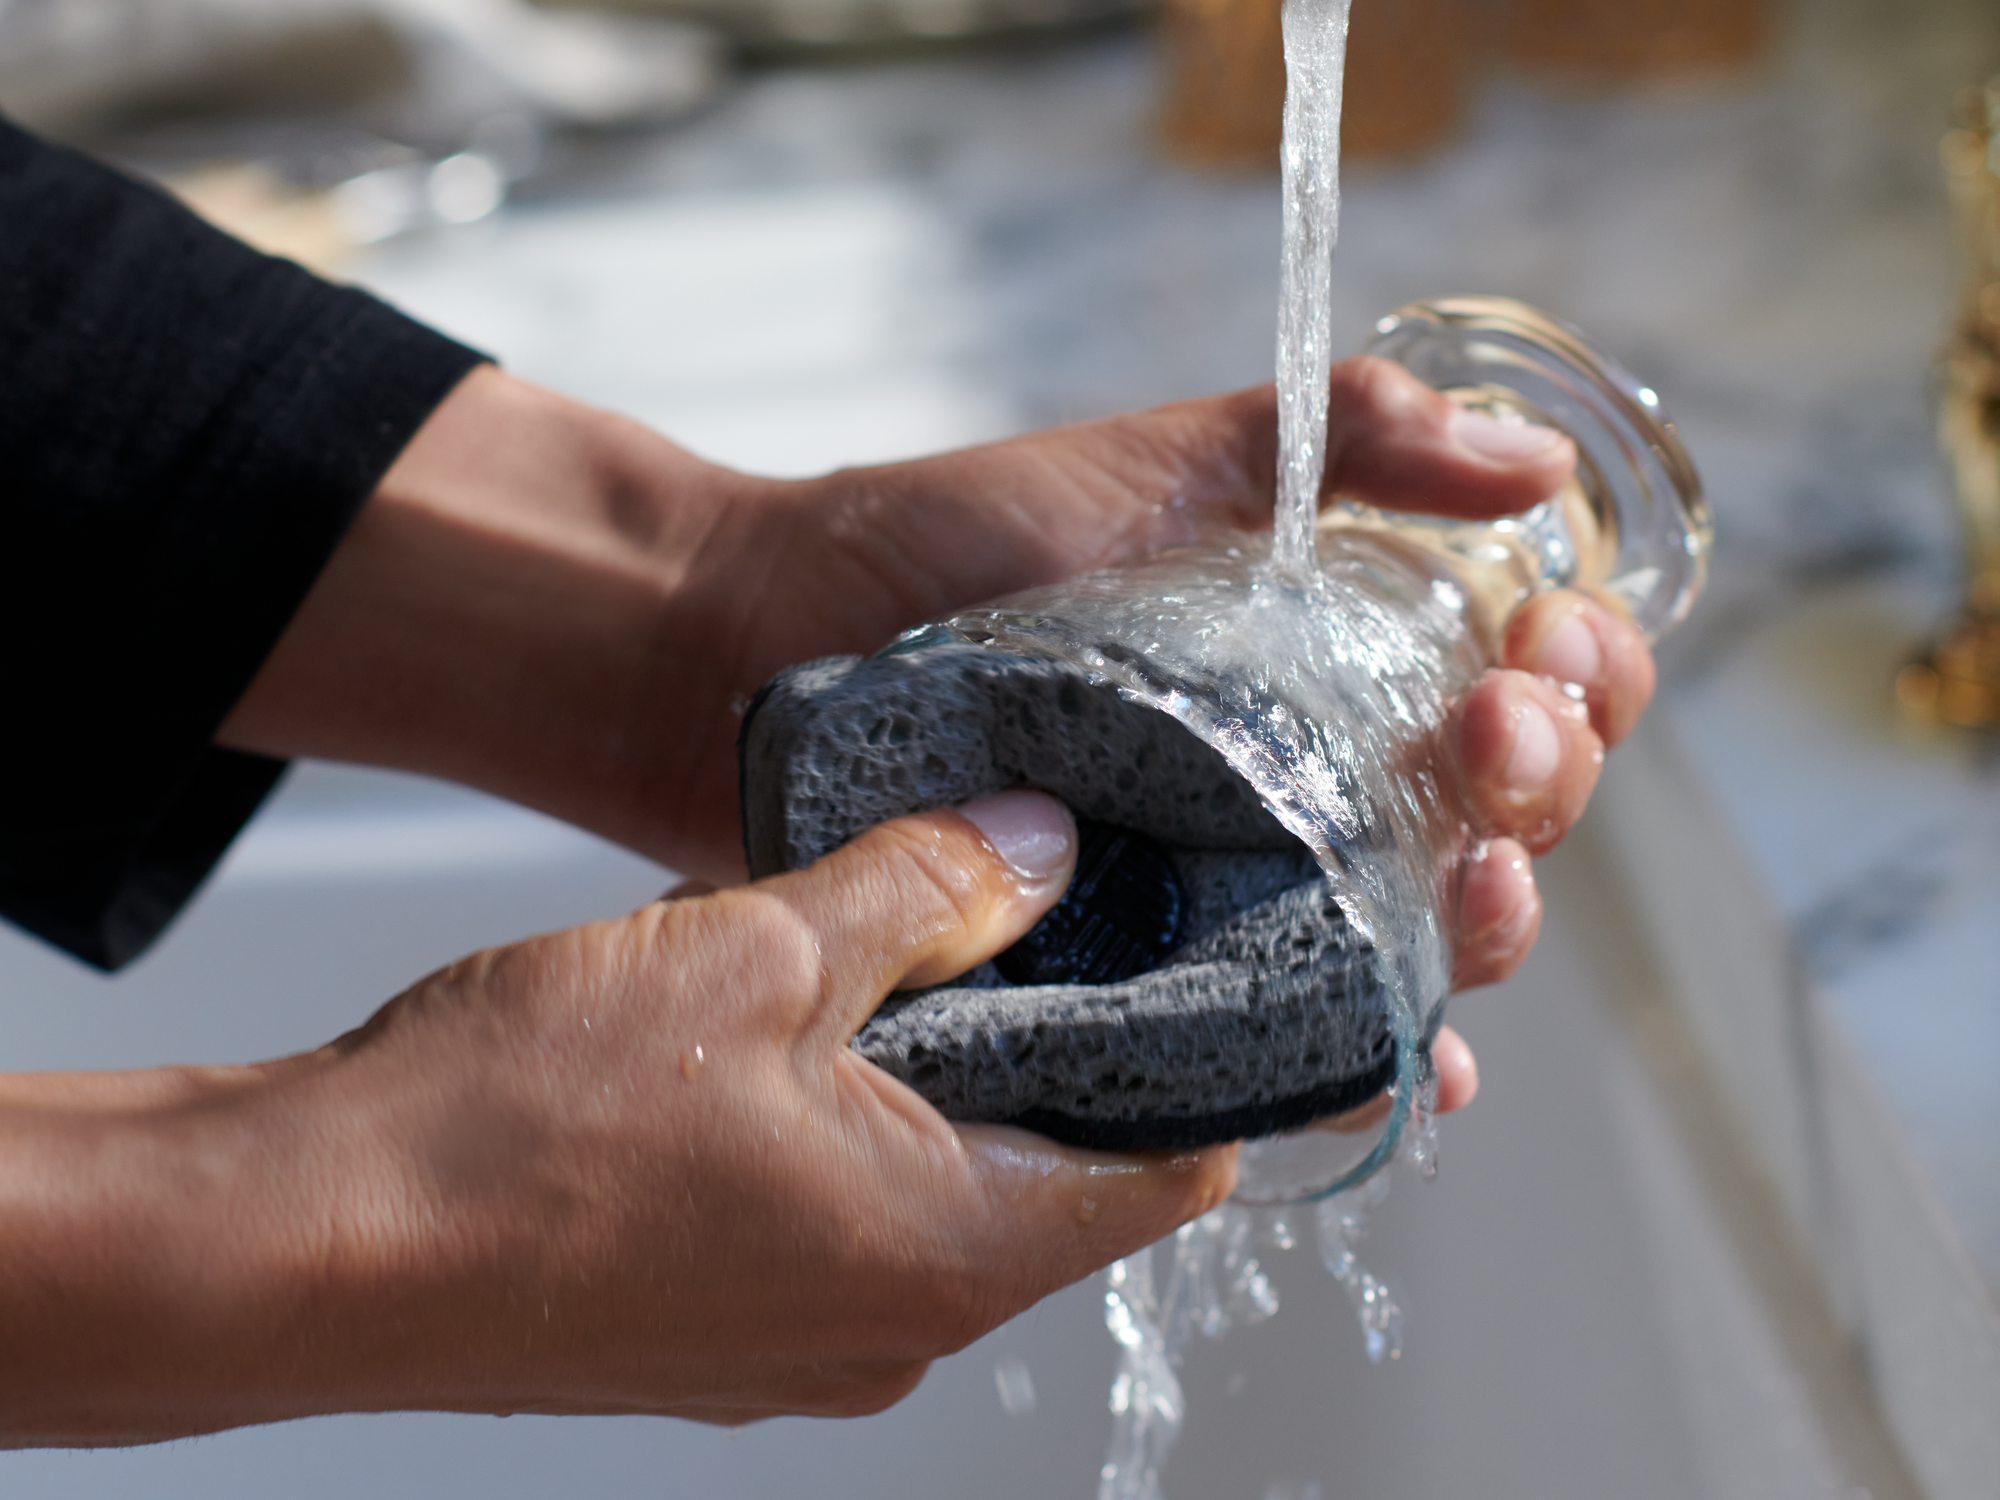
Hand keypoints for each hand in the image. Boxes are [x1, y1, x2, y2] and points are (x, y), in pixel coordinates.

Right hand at [0, 791, 1231, 1441]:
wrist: (304, 1244)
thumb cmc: (512, 1127)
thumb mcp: (759, 950)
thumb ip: (925, 892)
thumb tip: (1031, 850)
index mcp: (949, 1255)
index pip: (1175, 1173)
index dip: (1218, 1066)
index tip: (1227, 978)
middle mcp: (891, 1330)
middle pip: (1055, 1174)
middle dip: (1053, 1039)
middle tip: (1029, 915)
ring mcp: (796, 1346)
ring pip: (934, 1190)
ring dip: (927, 1073)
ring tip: (874, 952)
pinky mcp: (711, 1331)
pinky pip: (832, 1218)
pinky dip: (839, 1125)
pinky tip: (766, 1035)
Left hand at [218, 357, 1654, 1117]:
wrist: (757, 650)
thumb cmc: (948, 547)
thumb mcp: (1153, 463)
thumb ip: (1339, 438)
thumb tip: (1534, 462)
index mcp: (1332, 653)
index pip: (1524, 677)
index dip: (1576, 671)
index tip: (1537, 646)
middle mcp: (1307, 778)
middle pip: (1501, 816)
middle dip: (1542, 782)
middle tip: (1491, 737)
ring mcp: (1236, 885)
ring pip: (1421, 934)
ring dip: (1488, 922)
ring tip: (1474, 886)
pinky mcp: (1158, 976)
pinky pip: (1293, 1040)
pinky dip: (1374, 1067)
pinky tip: (1409, 1073)